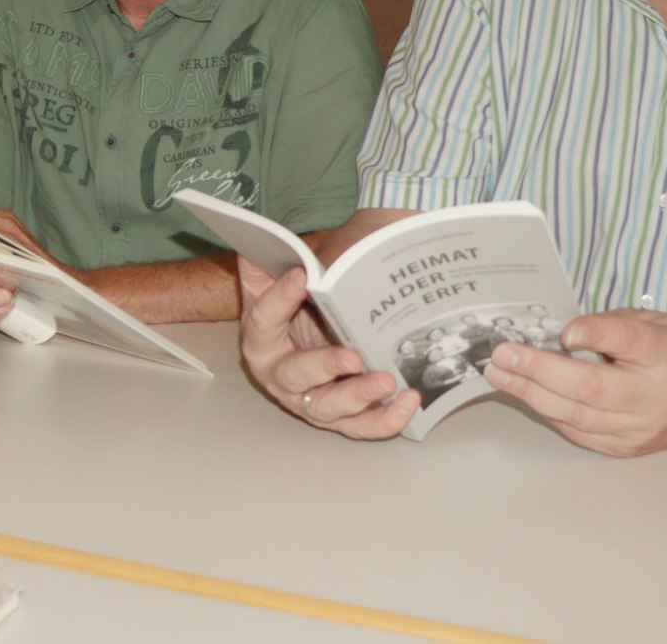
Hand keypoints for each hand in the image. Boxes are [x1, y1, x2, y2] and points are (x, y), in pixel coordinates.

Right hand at [238, 255, 417, 437]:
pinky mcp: (341, 417)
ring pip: (328, 406)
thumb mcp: (277, 278)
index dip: (279, 298)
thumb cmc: (296, 304)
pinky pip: (361, 426)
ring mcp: (310, 400)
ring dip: (358, 395)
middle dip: (324, 366)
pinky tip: (409, 400)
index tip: (302, 275)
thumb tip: (257, 240)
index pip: (264, 320)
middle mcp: (280, 376)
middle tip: (352, 355)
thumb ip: (266, 261)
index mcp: (260, 340)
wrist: (310, 327)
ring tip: (386, 380)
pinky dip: (386, 419)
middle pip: (295, 375)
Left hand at [483, 309, 666, 456]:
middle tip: (502, 355)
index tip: (565, 332)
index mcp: (666, 354)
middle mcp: (655, 396)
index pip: (630, 342)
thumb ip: (611, 326)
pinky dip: (548, 411)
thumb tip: (559, 335)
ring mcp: (640, 428)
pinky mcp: (625, 448)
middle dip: (540, 370)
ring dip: (531, 393)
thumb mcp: (650, 322)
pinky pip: (578, 432)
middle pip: (592, 386)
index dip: (596, 335)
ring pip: (578, 415)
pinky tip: (525, 393)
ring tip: (500, 374)